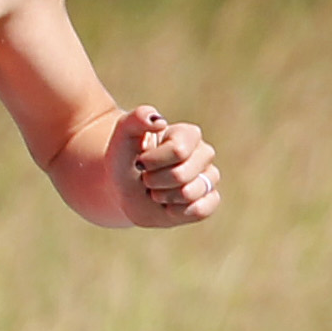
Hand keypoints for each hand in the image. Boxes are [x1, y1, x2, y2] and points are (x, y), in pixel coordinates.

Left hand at [116, 105, 218, 226]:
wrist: (122, 189)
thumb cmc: (126, 159)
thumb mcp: (123, 135)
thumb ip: (137, 118)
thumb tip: (159, 121)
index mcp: (189, 134)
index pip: (178, 151)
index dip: (151, 162)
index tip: (141, 161)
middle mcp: (204, 154)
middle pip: (181, 175)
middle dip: (153, 181)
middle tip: (147, 178)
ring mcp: (209, 178)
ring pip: (189, 194)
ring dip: (162, 196)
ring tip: (156, 190)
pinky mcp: (209, 201)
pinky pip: (200, 210)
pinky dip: (176, 212)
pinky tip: (167, 204)